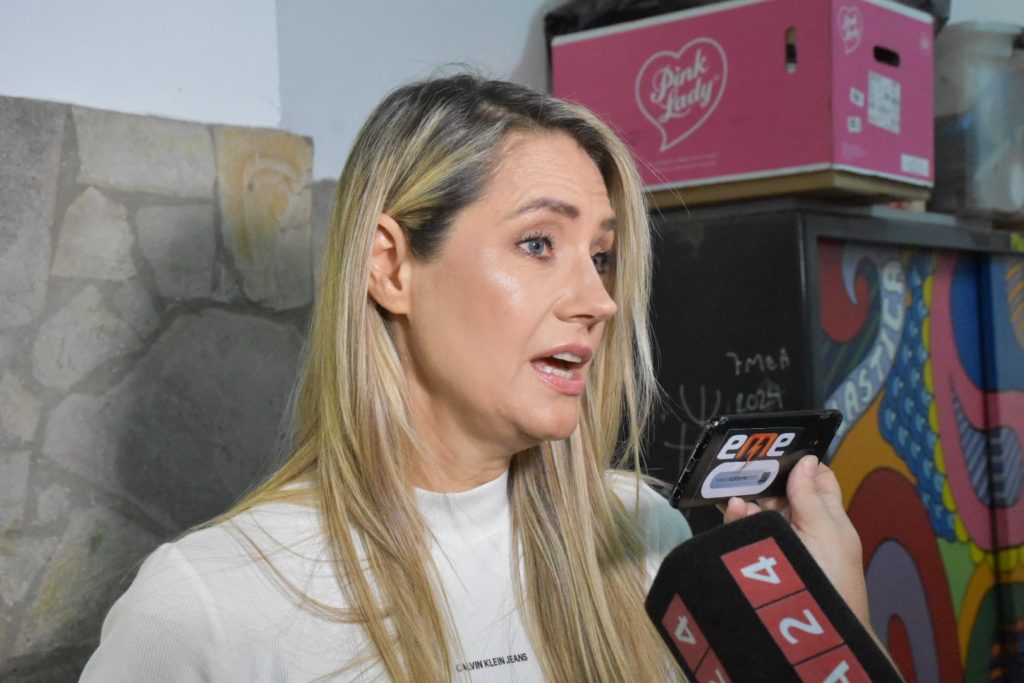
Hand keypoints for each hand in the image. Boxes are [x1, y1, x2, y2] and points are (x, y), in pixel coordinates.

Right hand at [721, 455, 869, 627]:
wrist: (816, 629)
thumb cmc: (832, 579)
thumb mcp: (826, 531)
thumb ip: (811, 496)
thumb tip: (806, 460)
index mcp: (827, 517)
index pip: (815, 480)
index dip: (800, 462)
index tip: (779, 446)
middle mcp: (802, 527)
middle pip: (781, 493)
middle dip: (764, 480)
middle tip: (744, 466)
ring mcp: (779, 542)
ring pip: (760, 511)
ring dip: (748, 499)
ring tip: (735, 495)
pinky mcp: (758, 556)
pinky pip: (745, 531)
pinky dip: (738, 518)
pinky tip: (734, 510)